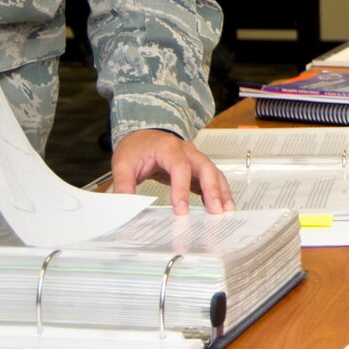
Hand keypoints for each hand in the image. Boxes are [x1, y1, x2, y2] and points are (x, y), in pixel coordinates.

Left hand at [110, 128, 232, 214]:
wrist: (142, 137)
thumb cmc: (135, 149)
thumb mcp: (122, 164)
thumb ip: (123, 185)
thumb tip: (125, 206)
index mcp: (167, 147)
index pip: (179, 167)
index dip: (182, 189)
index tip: (181, 210)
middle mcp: (186, 150)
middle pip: (205, 167)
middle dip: (212, 190)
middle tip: (215, 211)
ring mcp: (194, 158)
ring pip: (214, 172)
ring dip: (222, 191)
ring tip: (226, 211)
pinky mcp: (197, 168)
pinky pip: (213, 178)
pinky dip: (219, 192)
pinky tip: (222, 207)